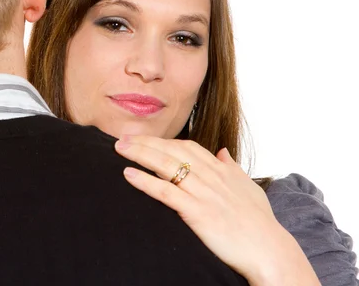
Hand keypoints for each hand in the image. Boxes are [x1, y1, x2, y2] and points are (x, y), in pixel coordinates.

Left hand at [115, 136, 318, 284]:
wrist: (269, 250)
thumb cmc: (259, 222)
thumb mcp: (249, 187)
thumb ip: (233, 168)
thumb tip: (223, 152)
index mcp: (220, 169)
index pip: (186, 146)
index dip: (163, 141)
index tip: (144, 138)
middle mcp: (210, 176)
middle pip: (171, 150)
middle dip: (145, 142)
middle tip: (122, 138)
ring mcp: (203, 193)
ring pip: (166, 165)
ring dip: (140, 154)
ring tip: (120, 149)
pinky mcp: (197, 212)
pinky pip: (166, 192)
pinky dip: (146, 181)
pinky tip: (128, 174)